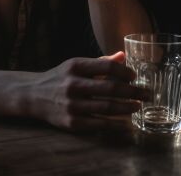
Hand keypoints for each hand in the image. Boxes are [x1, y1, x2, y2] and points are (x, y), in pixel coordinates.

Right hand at [30, 52, 147, 131]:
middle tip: (147, 94)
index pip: (107, 67)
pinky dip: (115, 124)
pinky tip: (125, 122)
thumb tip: (123, 56)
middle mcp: (73, 85)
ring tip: (138, 106)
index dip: (125, 72)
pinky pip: (98, 124)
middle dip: (134, 92)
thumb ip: (100, 62)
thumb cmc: (60, 78)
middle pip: (111, 88)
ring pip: (107, 107)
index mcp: (75, 66)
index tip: (135, 77)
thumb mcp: (76, 64)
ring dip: (127, 108)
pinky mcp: (71, 123)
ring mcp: (72, 105)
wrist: (33, 96)